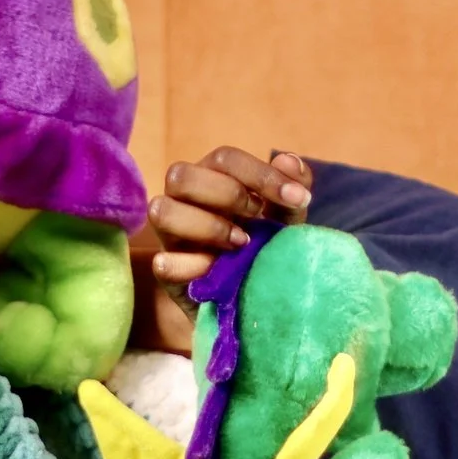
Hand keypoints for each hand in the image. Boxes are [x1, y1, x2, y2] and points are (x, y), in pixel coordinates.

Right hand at [146, 148, 314, 286]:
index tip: (296, 197)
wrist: (256, 300)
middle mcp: (185, 200)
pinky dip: (188, 266)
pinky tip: (216, 270)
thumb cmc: (266, 248)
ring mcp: (171, 235)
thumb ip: (290, 193)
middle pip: (182, 174)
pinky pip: (162, 262)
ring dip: (206, 225)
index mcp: (213, 179)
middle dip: (226, 194)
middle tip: (257, 217)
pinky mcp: (168, 272)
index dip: (260, 174)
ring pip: (161, 210)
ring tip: (240, 244)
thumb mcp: (286, 221)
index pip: (224, 159)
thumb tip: (288, 161)